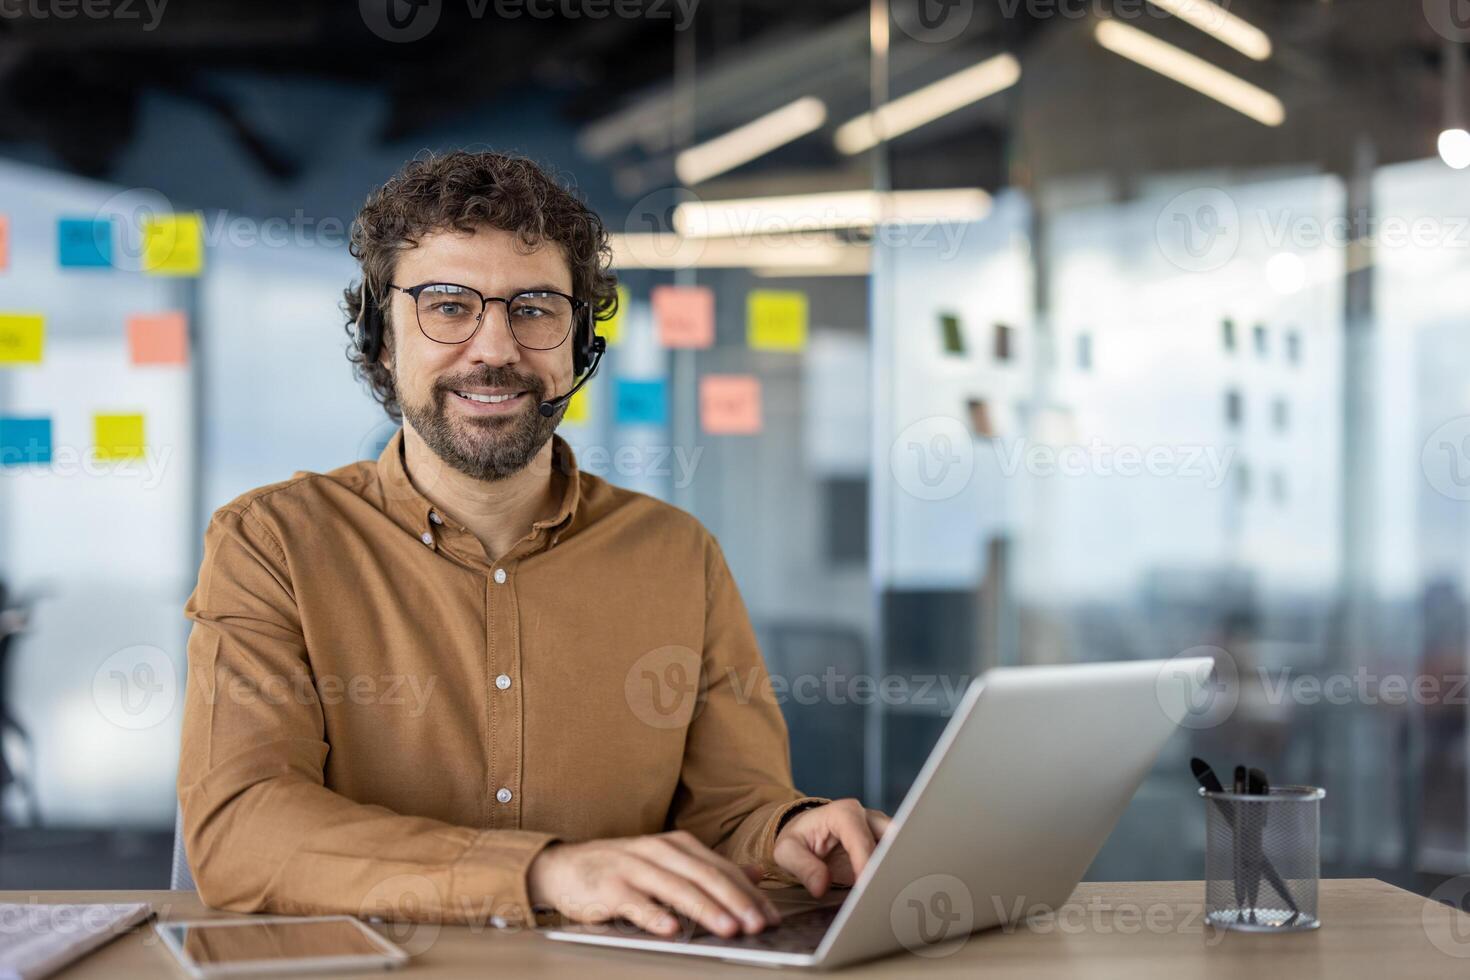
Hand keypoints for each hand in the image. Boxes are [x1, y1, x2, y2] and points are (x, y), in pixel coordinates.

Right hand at [527, 831, 781, 938]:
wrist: (565, 866)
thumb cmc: (622, 869)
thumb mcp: (668, 863)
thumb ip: (710, 869)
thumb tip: (756, 875)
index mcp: (678, 845)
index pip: (723, 869)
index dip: (750, 894)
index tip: (772, 917)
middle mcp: (659, 851)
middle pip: (705, 876)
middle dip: (736, 902)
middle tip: (759, 925)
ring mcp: (633, 867)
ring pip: (677, 888)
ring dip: (705, 910)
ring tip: (729, 929)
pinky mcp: (609, 886)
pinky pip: (635, 902)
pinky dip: (655, 915)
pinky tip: (671, 929)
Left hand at [772, 798, 891, 896]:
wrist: (806, 834)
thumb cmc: (798, 840)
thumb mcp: (787, 852)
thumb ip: (803, 867)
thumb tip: (821, 886)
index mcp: (844, 813)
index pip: (861, 839)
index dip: (865, 864)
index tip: (866, 888)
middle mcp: (868, 817)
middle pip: (891, 839)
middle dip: (893, 863)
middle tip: (889, 892)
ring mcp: (880, 831)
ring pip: (902, 848)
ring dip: (899, 870)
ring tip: (895, 896)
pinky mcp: (886, 847)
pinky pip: (899, 859)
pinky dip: (898, 875)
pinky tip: (895, 894)